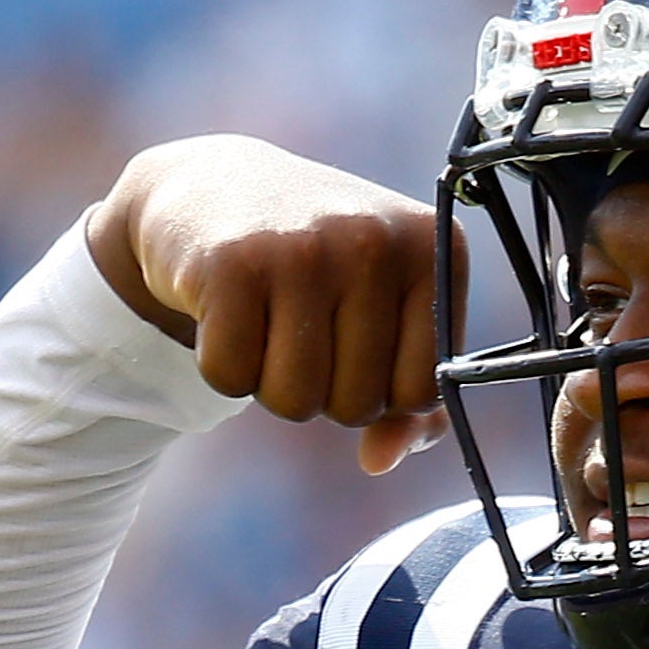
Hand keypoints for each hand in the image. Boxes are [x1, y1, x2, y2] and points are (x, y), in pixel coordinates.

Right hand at [86, 135, 460, 473]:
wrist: (214, 187)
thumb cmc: (317, 267)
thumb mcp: (383, 315)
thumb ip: (408, 402)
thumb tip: (380, 461)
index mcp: (434, 252)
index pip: (420, 394)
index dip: (380, 391)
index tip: (356, 343)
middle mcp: (376, 241)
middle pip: (356, 406)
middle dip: (322, 390)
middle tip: (300, 324)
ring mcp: (304, 248)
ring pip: (295, 401)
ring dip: (270, 382)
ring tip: (267, 318)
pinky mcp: (230, 263)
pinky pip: (230, 378)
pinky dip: (221, 364)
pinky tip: (225, 309)